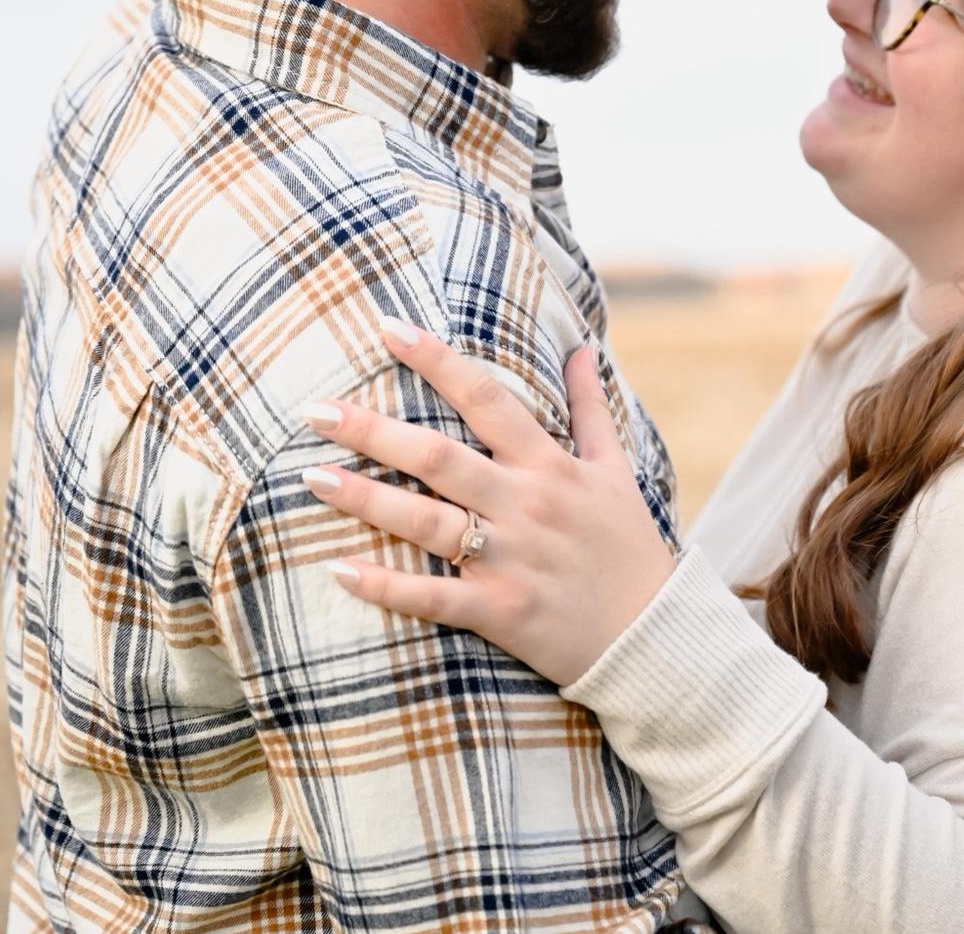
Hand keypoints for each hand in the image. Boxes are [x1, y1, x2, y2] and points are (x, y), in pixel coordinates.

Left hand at [300, 320, 677, 685]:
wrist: (653, 633)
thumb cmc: (628, 545)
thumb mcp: (616, 469)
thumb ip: (592, 406)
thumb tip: (582, 348)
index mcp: (551, 464)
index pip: (487, 398)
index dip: (437, 360)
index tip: (389, 329)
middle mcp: (526, 504)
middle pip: (439, 457)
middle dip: (374, 430)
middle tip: (315, 409)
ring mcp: (511, 559)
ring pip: (427, 522)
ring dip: (367, 498)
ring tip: (311, 476)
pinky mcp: (501, 611)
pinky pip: (434, 597)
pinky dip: (388, 586)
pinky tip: (341, 569)